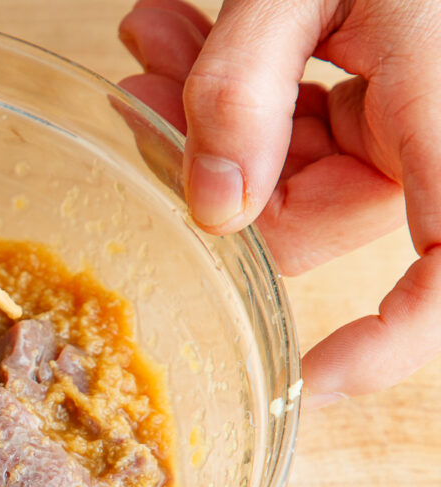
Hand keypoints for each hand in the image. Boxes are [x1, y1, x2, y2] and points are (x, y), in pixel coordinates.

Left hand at [118, 0, 440, 402]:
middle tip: (141, 88)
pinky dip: (241, 98)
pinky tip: (182, 39)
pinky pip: (303, 134)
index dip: (393, 341)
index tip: (315, 380)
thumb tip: (213, 213)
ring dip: (210, 119)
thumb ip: (247, 87)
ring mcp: (415, 119)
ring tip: (153, 39)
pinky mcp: (390, 100)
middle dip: (214, 165)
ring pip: (291, 176)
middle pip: (314, 218)